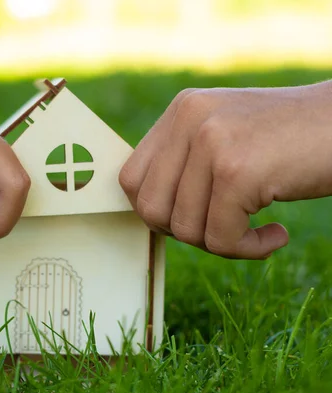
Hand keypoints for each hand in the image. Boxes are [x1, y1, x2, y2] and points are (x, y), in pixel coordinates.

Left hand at [119, 82, 331, 258]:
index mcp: (181, 111)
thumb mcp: (227, 136)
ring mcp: (212, 142)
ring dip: (221, 242)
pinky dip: (247, 249)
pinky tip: (276, 234)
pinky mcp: (237, 171)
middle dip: (186, 232)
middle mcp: (189, 119)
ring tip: (255, 228)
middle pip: (150, 208)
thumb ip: (185, 163)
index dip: (153, 211)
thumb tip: (147, 214)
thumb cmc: (293, 142)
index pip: (131, 178)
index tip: (188, 220)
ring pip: (185, 228)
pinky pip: (221, 239)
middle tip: (223, 227)